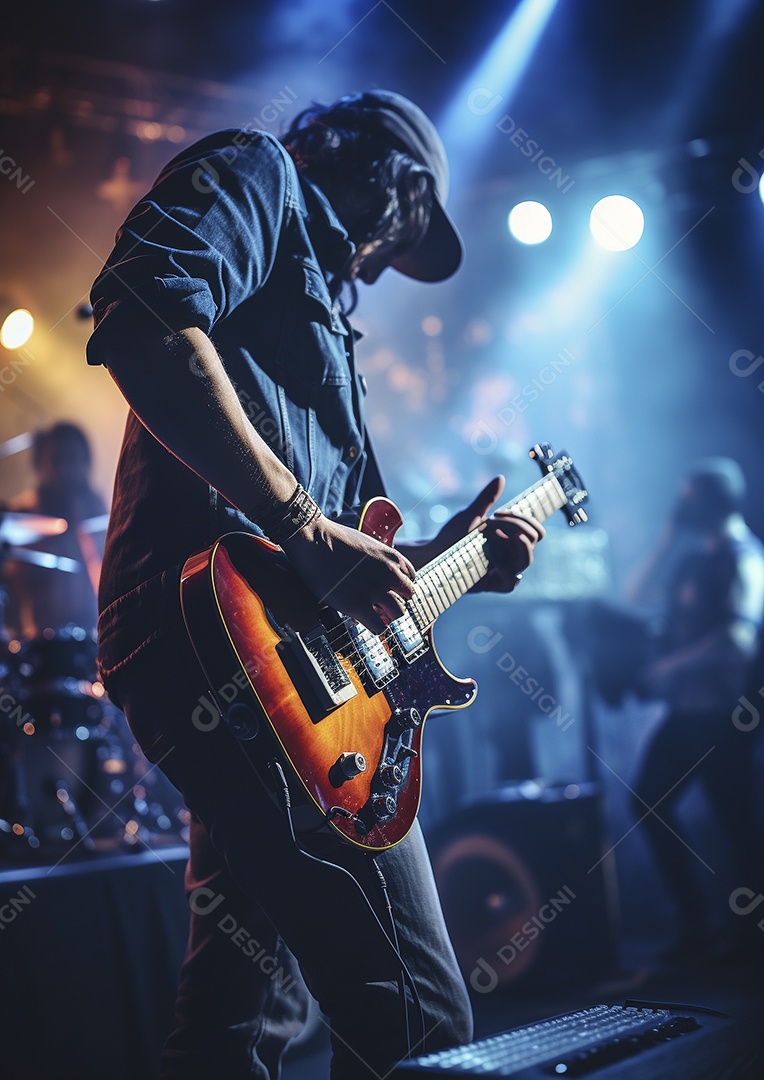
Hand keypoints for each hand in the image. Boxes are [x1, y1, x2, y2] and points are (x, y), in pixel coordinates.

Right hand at [283, 515, 415, 633]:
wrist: (313, 539)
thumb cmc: (334, 539)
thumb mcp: (367, 544)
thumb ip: (379, 559)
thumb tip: (378, 572)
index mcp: (392, 558)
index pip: (410, 578)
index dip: (398, 585)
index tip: (389, 590)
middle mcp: (389, 574)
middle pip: (408, 596)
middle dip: (397, 600)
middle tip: (382, 604)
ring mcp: (374, 590)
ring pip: (397, 613)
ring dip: (387, 615)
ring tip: (374, 614)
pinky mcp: (357, 604)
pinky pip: (379, 627)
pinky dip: (375, 627)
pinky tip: (365, 621)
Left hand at [402, 476, 544, 592]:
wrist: (433, 554)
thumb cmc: (451, 535)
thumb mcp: (469, 515)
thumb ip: (486, 499)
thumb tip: (500, 478)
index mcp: (510, 537)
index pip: (534, 530)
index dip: (525, 519)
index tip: (498, 512)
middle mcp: (510, 553)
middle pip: (533, 541)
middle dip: (519, 526)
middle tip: (493, 523)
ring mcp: (503, 569)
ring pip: (525, 561)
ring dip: (516, 546)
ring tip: (495, 535)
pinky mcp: (492, 584)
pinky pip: (511, 583)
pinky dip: (507, 572)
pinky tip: (494, 562)